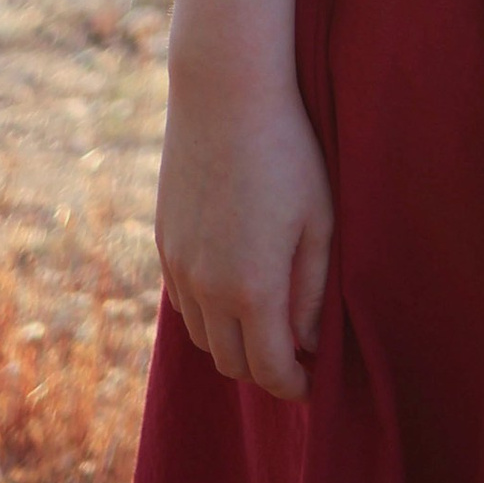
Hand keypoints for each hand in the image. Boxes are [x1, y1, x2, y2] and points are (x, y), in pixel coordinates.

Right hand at [155, 67, 332, 403]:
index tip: (316, 385)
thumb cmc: (288, 152)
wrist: (225, 94)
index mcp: (252, 289)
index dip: (295, 387)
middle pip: (231, 363)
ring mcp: (178, 266)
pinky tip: (233, 292)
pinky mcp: (164, 242)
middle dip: (265, 371)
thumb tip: (310, 341)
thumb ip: (313, 290)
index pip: (270, 369)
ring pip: (202, 337)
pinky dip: (208, 313)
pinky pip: (183, 302)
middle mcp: (206, 288)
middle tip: (295, 359)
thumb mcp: (320, 220)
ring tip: (267, 328)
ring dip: (233, 344)